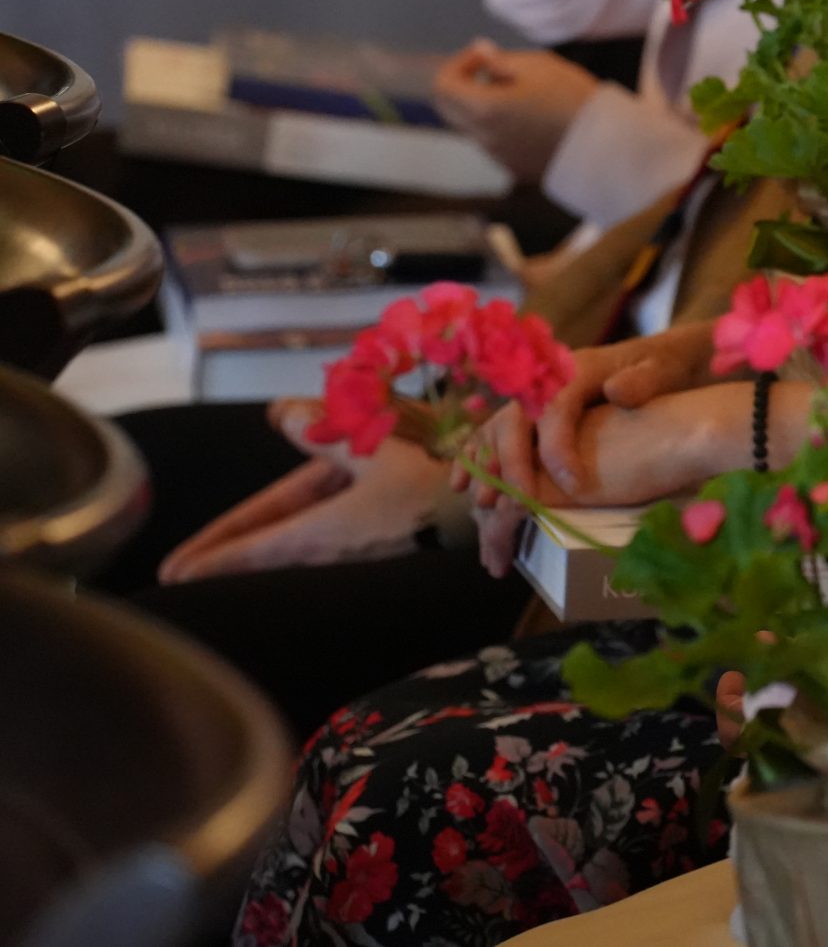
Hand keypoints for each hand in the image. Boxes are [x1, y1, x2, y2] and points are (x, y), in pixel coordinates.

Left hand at [159, 399, 448, 582]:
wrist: (495, 512)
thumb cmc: (437, 484)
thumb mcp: (380, 449)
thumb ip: (328, 432)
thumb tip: (277, 413)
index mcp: (325, 528)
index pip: (254, 544)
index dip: (211, 556)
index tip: (172, 574)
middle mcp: (331, 544)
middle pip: (266, 544)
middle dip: (224, 554)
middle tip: (179, 572)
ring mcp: (352, 545)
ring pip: (291, 542)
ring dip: (256, 547)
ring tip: (224, 550)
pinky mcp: (374, 539)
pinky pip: (320, 535)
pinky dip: (294, 533)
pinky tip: (295, 517)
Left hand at [431, 41, 599, 183]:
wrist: (605, 145)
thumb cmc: (573, 100)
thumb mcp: (538, 65)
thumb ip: (501, 60)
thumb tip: (482, 55)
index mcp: (484, 109)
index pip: (443, 85)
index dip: (458, 64)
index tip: (482, 55)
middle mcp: (483, 137)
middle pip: (449, 109)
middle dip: (463, 85)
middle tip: (492, 70)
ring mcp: (498, 156)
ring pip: (472, 126)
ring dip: (482, 106)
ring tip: (521, 94)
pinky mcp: (514, 168)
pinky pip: (494, 143)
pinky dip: (499, 126)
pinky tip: (532, 118)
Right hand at [458, 382, 750, 574]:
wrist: (659, 357)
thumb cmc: (661, 368)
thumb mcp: (661, 370)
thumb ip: (642, 381)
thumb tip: (616, 390)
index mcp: (578, 370)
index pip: (557, 409)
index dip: (559, 449)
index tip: (573, 486)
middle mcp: (547, 382)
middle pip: (516, 421)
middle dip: (513, 464)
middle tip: (519, 504)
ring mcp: (535, 397)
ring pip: (497, 428)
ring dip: (484, 465)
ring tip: (481, 503)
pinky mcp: (531, 414)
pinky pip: (495, 434)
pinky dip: (476, 457)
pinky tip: (463, 484)